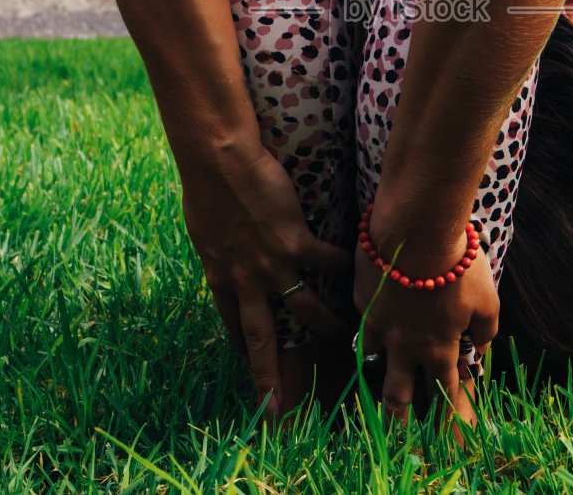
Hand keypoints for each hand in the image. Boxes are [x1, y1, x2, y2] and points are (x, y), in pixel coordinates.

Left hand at [181, 139, 352, 419]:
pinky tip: (366, 268)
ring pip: (306, 309)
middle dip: (269, 377)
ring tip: (350, 337)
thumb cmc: (206, 186)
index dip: (245, 353)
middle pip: (261, 339)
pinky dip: (347, 265)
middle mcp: (245, 281)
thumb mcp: (206, 229)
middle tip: (276, 411)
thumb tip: (223, 250)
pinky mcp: (294, 242)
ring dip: (330, 325)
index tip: (254, 375)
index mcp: (221, 278)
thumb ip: (220, 248)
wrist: (217, 161)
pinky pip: (328, 261)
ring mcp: (271, 265)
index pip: (234, 327)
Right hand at [352, 215, 499, 429]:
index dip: (450, 421)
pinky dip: (373, 326)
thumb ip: (485, 329)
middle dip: (400, 420)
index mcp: (438, 349)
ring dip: (379, 372)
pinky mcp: (362, 298)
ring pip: (373, 361)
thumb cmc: (458, 265)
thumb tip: (481, 344)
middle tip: (401, 433)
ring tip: (382, 377)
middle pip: (397, 395)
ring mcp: (378, 323)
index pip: (445, 395)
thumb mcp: (487, 300)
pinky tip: (375, 319)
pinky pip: (365, 321)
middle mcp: (404, 344)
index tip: (452, 441)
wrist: (415, 228)